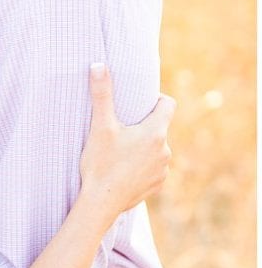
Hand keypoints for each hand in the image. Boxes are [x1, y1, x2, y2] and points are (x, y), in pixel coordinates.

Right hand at [78, 63, 172, 227]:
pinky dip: (141, 165)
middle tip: (120, 129)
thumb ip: (102, 95)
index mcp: (155, 132)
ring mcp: (163, 169)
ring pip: (156, 148)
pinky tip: (123, 169)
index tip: (139, 102)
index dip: (155, 99)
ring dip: (142, 146)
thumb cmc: (100, 163)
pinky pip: (153, 168)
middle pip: (159, 127)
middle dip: (143, 125)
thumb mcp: (99, 126)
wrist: (101, 202)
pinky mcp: (157, 184)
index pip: (168, 104)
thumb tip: (99, 65)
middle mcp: (165, 150)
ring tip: (119, 151)